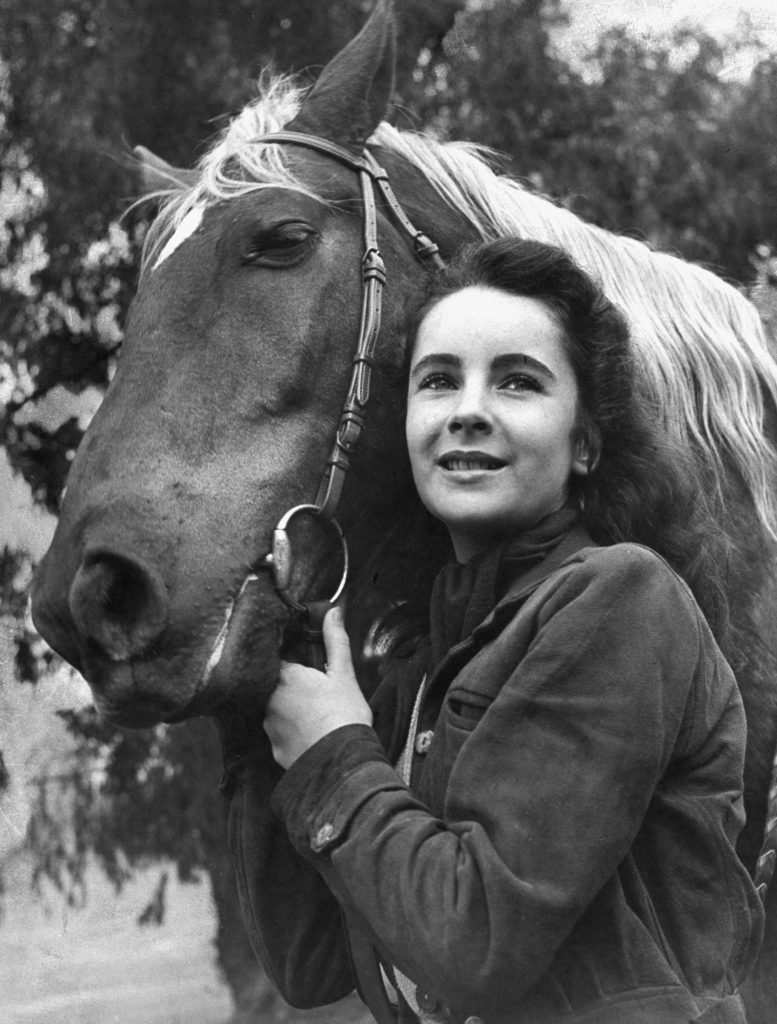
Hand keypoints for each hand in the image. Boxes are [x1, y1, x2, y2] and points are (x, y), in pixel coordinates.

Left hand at [264, 606, 372, 768]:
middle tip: (313, 693)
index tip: (303, 667)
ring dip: (288, 712)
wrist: (342, 761)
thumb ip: (335, 640)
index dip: (290, 663)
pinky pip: (279, 736)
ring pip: (275, 712)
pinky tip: (308, 736)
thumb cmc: (344, 714)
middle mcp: (269, 700)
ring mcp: (269, 727)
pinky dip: (291, 735)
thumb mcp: (344, 673)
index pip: (277, 661)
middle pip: (274, 687)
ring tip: (313, 716)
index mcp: (285, 677)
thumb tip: (332, 611)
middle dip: (290, 688)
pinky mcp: (274, 750)